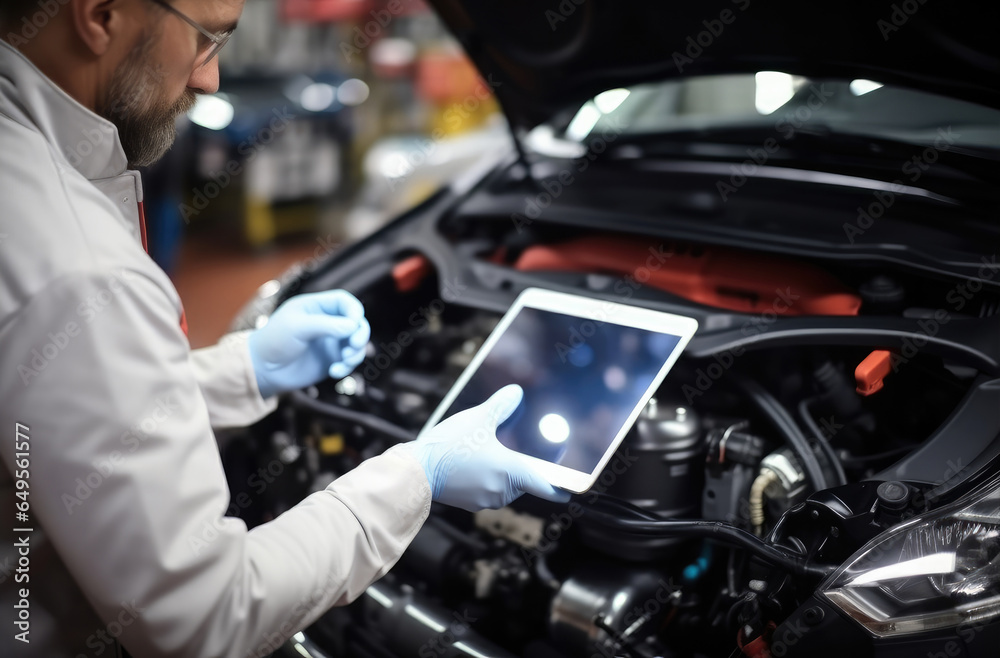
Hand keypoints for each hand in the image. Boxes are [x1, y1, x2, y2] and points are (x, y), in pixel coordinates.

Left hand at [248, 290, 370, 398]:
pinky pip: (349, 361)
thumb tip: (353, 326)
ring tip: (344, 361)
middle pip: (356, 322)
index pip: (344, 301)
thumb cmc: (273, 342)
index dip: (354, 310)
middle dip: (360, 334)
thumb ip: (326, 325)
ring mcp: (329, 342)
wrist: (262, 371)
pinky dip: (347, 367)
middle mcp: (326, 323)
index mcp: (316, 307)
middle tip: (354, 345)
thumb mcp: (297, 327)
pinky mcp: (330, 360)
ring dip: (356, 353)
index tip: (354, 323)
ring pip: (356, 343)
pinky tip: (335, 372)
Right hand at [407, 384, 570, 511]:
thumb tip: (516, 392)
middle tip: (509, 450)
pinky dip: (484, 480)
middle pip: (522, 482)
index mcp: (510, 472)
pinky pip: (485, 491)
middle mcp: (501, 491)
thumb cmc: (449, 445)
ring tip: (483, 454)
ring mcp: (484, 500)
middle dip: (518, 468)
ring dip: (499, 474)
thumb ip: (501, 405)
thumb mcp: (477, 418)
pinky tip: (471, 464)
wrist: (416, 470)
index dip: (559, 488)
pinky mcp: (469, 503)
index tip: (570, 491)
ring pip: (503, 487)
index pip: (544, 485)